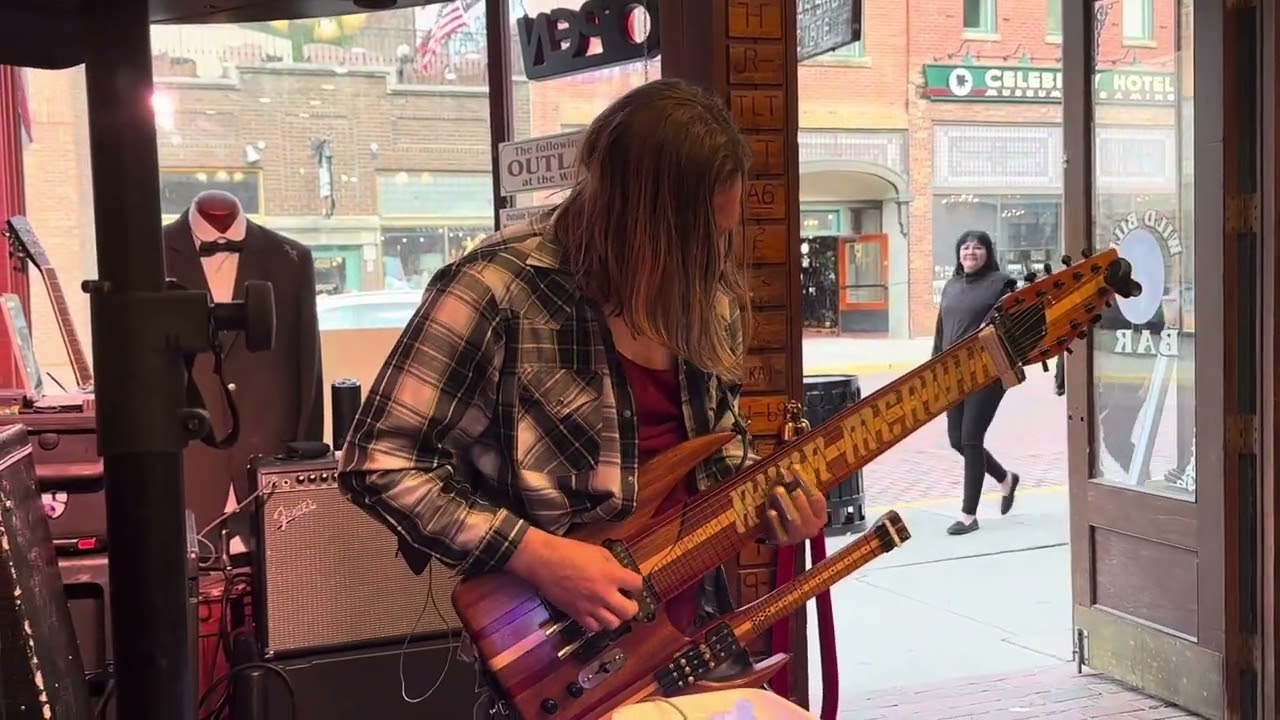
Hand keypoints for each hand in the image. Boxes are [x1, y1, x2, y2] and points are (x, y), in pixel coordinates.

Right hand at [507, 528, 643, 632]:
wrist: (544, 561)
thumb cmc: (569, 552)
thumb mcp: (598, 551)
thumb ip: (613, 565)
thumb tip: (622, 575)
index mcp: (611, 574)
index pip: (638, 585)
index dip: (636, 584)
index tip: (632, 584)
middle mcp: (604, 594)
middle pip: (630, 611)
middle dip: (631, 606)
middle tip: (626, 600)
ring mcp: (590, 607)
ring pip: (614, 624)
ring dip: (615, 616)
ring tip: (611, 608)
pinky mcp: (577, 614)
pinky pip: (594, 628)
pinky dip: (598, 623)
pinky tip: (596, 613)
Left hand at [764, 471, 826, 545]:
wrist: (780, 532)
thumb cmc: (791, 511)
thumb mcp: (796, 497)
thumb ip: (793, 486)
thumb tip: (786, 472)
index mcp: (820, 516)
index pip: (816, 497)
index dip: (804, 481)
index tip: (794, 468)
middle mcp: (812, 528)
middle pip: (806, 510)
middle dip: (795, 495)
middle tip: (785, 482)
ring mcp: (797, 536)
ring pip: (794, 520)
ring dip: (785, 504)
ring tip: (777, 491)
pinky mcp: (782, 541)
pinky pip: (779, 531)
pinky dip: (775, 521)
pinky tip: (770, 511)